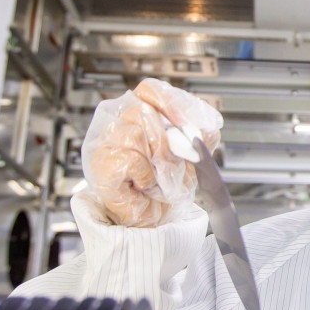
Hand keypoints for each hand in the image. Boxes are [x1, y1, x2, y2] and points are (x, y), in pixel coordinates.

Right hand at [81, 79, 222, 226]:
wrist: (151, 218)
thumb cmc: (165, 186)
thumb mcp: (191, 156)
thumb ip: (200, 137)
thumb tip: (208, 127)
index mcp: (137, 111)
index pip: (150, 90)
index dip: (173, 103)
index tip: (192, 125)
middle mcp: (116, 121)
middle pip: (142, 110)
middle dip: (170, 138)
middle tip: (181, 159)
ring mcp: (105, 141)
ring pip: (136, 133)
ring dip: (159, 160)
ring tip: (162, 176)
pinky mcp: (101, 165)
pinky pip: (131, 160)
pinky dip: (147, 177)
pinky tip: (146, 185)